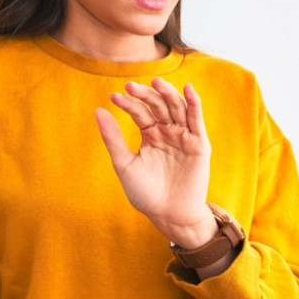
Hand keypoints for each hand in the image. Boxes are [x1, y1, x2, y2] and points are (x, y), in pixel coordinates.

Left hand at [95, 77, 217, 247]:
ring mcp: (184, 136)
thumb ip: (113, 138)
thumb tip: (99, 110)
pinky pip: (197, 120)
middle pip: (158, 106)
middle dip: (146, 95)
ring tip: (156, 82)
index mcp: (150, 135)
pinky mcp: (199, 144)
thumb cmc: (146, 193)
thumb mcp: (124, 164)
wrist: (169, 215)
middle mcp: (167, 132)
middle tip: (131, 86)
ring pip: (177, 108)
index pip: (140, 112)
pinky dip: (194, 103)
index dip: (128, 104)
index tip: (114, 97)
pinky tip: (188, 90)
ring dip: (168, 94)